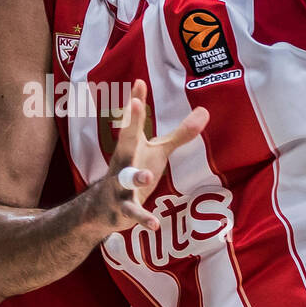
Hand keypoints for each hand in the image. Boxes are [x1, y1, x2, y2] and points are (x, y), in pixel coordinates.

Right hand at [96, 80, 207, 232]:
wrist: (100, 208)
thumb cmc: (134, 171)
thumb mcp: (158, 151)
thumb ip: (180, 134)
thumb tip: (205, 111)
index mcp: (130, 146)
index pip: (133, 120)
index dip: (136, 101)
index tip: (139, 82)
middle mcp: (122, 162)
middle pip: (126, 140)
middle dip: (130, 123)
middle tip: (134, 104)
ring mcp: (118, 186)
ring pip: (125, 179)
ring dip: (136, 177)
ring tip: (147, 176)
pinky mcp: (122, 209)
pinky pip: (133, 213)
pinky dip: (143, 219)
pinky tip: (155, 224)